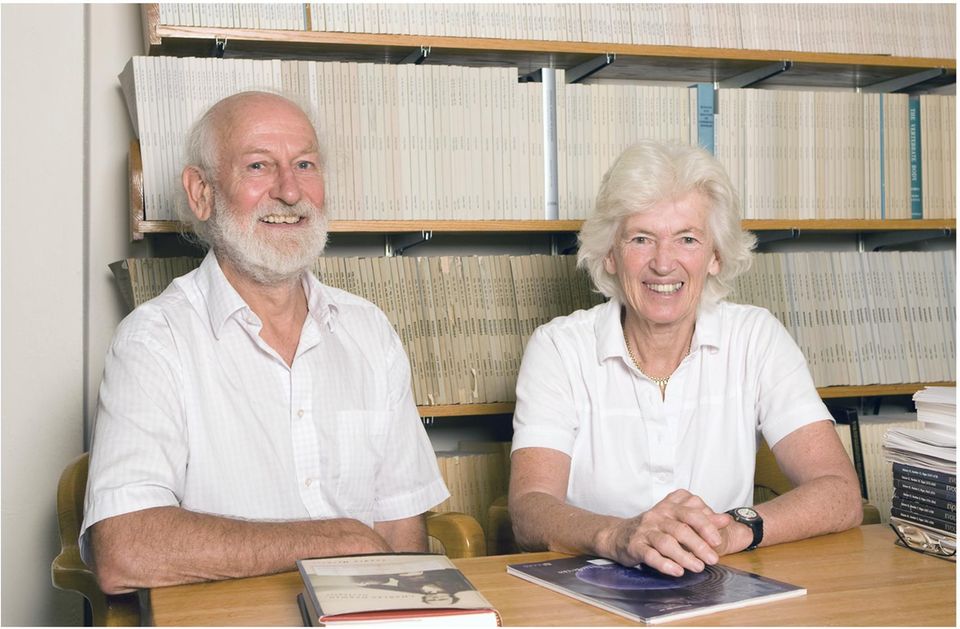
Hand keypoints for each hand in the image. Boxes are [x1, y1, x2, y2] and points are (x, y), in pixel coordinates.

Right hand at [597, 489, 732, 576]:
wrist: (618, 534)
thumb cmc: (653, 527)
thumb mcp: (676, 518)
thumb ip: (701, 518)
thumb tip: (725, 519)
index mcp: (670, 507)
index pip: (691, 512)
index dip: (707, 526)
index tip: (718, 541)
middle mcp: (657, 516)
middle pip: (681, 528)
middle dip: (699, 545)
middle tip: (713, 559)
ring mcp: (645, 530)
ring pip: (666, 542)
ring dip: (684, 556)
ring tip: (698, 568)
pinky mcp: (635, 545)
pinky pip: (650, 555)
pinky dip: (665, 564)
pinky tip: (677, 571)